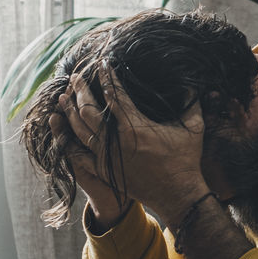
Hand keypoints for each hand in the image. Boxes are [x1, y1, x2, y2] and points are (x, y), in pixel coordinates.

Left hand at [61, 63, 210, 227]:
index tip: (101, 63)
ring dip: (69, 111)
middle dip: (80, 90)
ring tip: (63, 97)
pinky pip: (78, 154)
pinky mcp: (103, 170)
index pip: (114, 94)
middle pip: (88, 109)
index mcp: (136, 126)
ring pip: (79, 129)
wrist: (178, 195)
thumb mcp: (194, 129)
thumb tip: (192, 84)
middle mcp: (116, 140)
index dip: (106, 76)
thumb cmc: (186, 161)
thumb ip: (192, 103)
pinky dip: (68, 140)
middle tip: (75, 77)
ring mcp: (107, 157)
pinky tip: (63, 130)